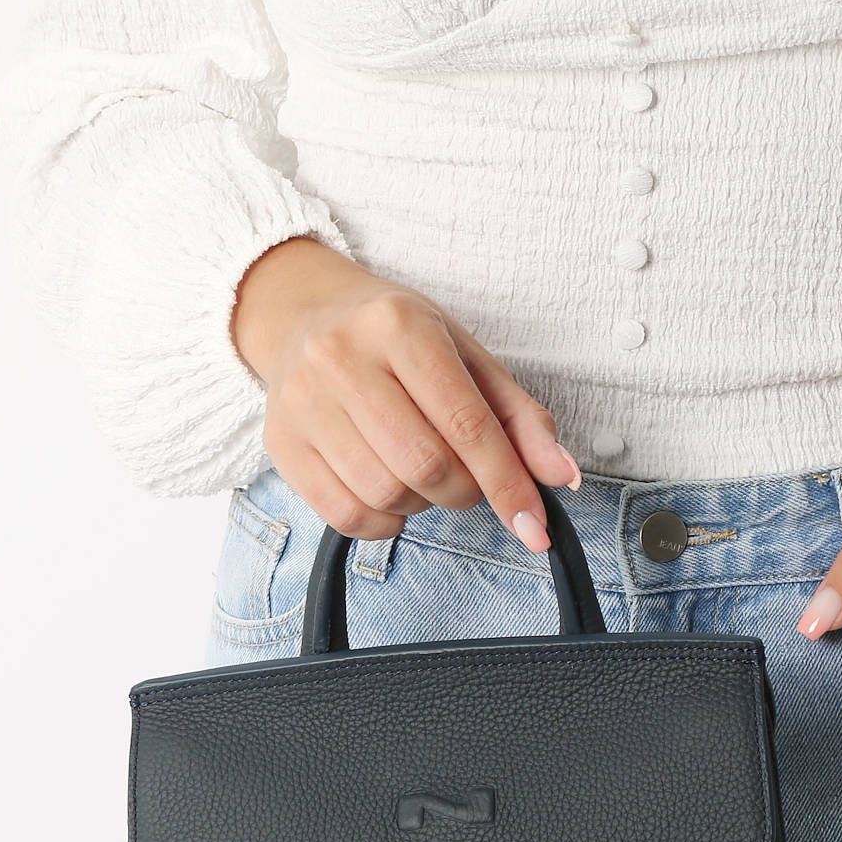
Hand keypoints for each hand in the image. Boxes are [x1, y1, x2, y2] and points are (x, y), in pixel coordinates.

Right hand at [230, 236, 581, 548]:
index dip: (507, 483)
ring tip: (420, 472)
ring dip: (422, 503)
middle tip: (466, 476)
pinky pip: (345, 515)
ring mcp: (303, 401)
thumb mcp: (466, 357)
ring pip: (385, 494)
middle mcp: (342, 358)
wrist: (306, 315)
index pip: (466, 424)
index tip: (534, 527)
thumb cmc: (396, 339)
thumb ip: (519, 417)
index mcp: (400, 327)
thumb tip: (561, 476)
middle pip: (425, 465)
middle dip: (464, 490)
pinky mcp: (280, 441)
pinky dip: (384, 521)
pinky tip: (390, 491)